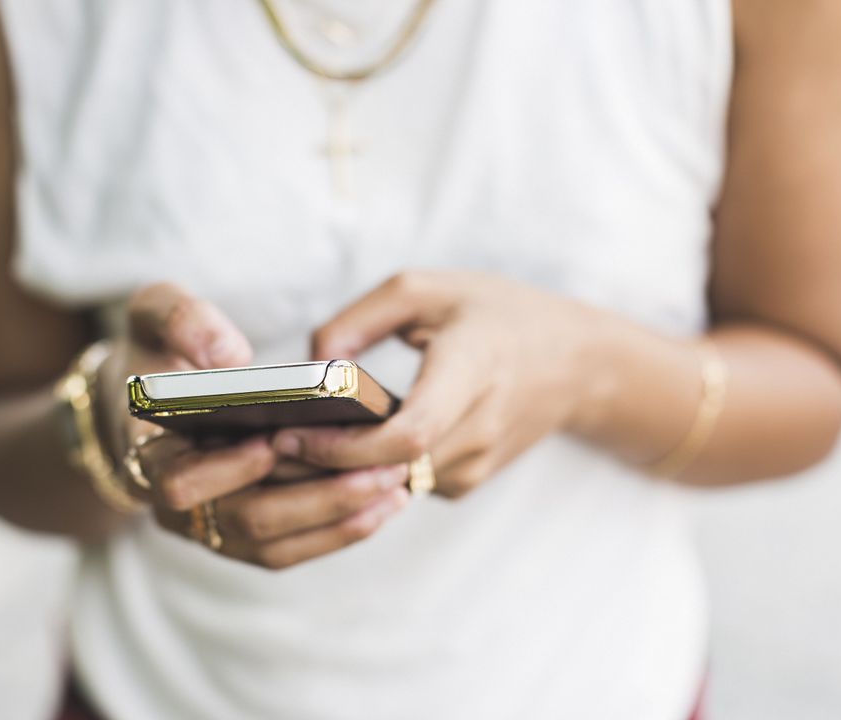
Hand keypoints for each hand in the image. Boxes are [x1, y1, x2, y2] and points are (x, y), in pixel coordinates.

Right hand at [107, 282, 409, 568]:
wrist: (154, 400)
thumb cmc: (158, 352)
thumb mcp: (152, 315)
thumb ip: (180, 318)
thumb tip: (230, 356)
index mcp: (147, 454)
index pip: (181, 483)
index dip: (228, 470)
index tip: (273, 441)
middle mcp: (176, 507)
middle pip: (247, 522)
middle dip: (315, 499)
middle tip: (376, 468)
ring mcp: (212, 528)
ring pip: (277, 545)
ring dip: (339, 519)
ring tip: (395, 482)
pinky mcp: (246, 537)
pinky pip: (294, 548)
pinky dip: (341, 530)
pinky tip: (386, 500)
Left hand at [272, 270, 602, 497]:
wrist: (577, 363)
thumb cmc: (496, 313)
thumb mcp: (428, 289)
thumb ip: (359, 318)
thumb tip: (310, 364)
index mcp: (471, 371)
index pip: (406, 435)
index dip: (343, 447)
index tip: (290, 432)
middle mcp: (477, 429)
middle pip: (386, 471)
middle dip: (319, 465)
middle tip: (263, 444)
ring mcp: (475, 464)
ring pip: (389, 486)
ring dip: (337, 474)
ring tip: (285, 444)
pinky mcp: (466, 482)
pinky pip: (403, 484)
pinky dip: (367, 473)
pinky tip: (336, 447)